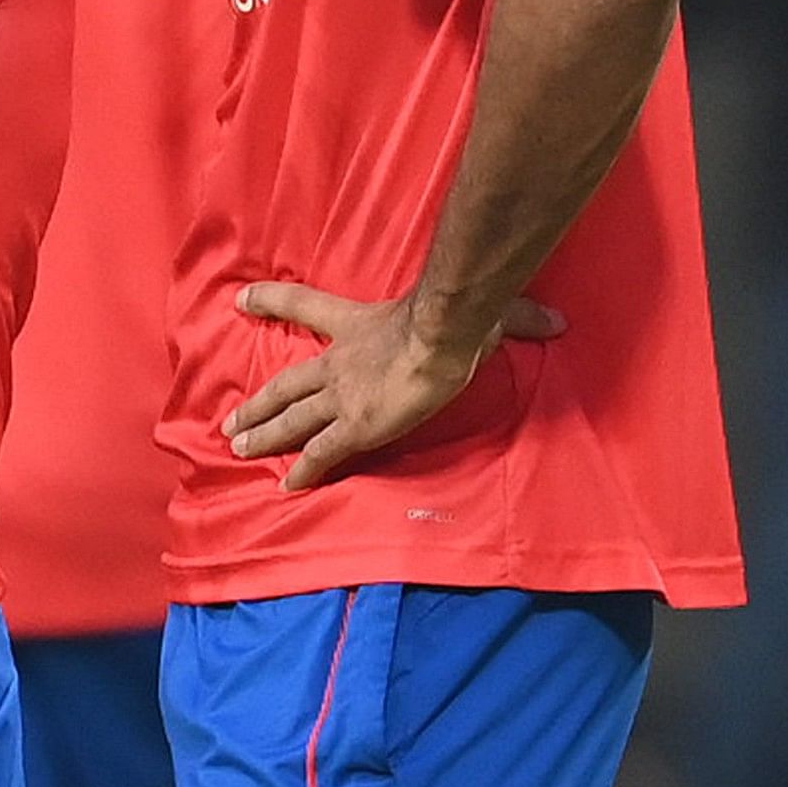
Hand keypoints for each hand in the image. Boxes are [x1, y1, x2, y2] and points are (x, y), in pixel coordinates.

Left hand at [224, 282, 566, 491]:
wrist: (439, 339)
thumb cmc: (456, 321)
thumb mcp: (482, 314)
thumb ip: (515, 320)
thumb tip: (557, 323)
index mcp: (358, 326)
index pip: (304, 306)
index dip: (271, 301)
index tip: (240, 299)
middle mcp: (340, 363)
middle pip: (288, 383)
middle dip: (258, 403)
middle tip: (230, 421)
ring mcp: (343, 396)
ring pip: (293, 418)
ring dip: (265, 433)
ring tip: (237, 448)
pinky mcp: (353, 426)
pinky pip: (322, 452)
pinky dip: (304, 470)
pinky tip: (287, 487)